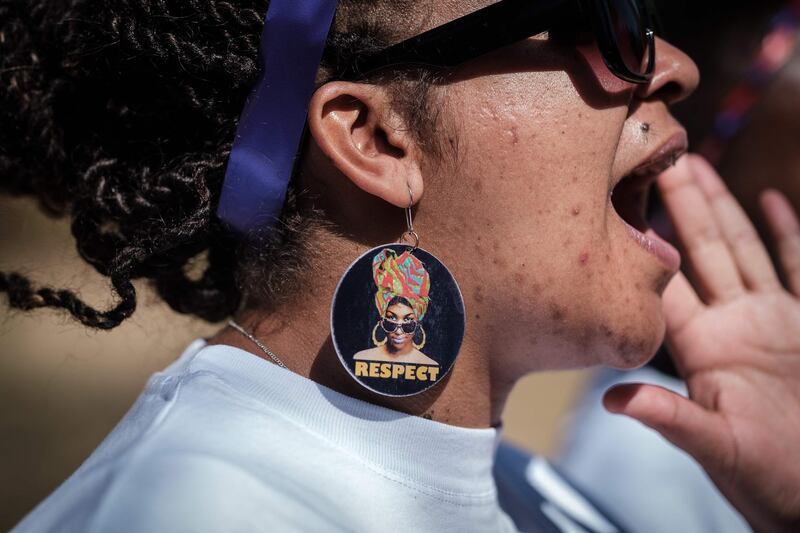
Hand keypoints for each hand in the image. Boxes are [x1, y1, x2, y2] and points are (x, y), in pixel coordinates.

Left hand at [604, 154, 799, 532]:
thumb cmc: (761, 474)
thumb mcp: (714, 444)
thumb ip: (668, 416)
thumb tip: (612, 402)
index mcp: (699, 345)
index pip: (665, 282)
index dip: (647, 240)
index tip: (626, 199)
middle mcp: (729, 322)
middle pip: (702, 250)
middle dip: (683, 204)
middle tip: (663, 157)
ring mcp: (769, 319)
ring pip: (744, 248)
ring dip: (725, 207)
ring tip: (701, 165)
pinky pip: (798, 266)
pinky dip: (789, 234)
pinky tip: (773, 199)